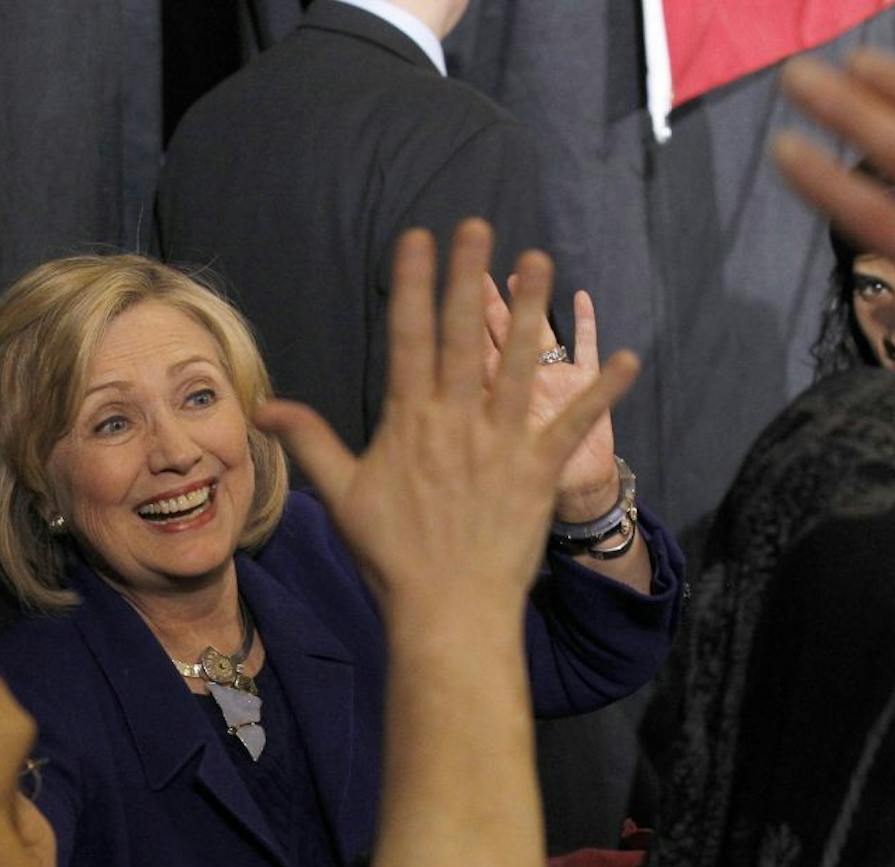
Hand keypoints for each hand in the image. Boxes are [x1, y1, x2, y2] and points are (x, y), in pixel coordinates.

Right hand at [254, 219, 638, 615]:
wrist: (447, 611)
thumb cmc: (392, 557)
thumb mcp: (343, 496)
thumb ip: (311, 443)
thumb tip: (267, 407)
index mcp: (410, 422)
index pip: (409, 339)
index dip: (413, 285)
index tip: (417, 237)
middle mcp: (456, 422)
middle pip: (463, 337)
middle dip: (468, 278)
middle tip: (478, 226)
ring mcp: (501, 443)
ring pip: (518, 365)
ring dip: (531, 312)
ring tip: (540, 260)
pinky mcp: (539, 470)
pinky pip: (575, 424)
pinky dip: (602, 392)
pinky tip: (628, 358)